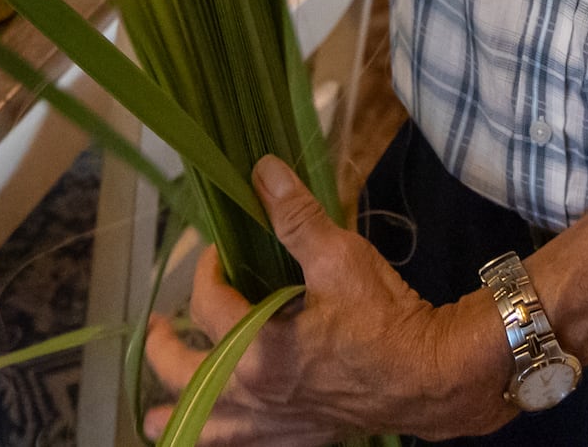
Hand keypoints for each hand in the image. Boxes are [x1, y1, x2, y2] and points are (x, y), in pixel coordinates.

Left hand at [141, 157, 515, 444]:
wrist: (435, 377)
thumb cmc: (386, 319)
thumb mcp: (340, 258)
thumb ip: (294, 217)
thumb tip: (261, 170)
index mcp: (257, 348)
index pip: (206, 303)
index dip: (207, 269)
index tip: (219, 250)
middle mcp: (255, 392)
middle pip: (186, 374)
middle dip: (163, 350)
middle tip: (154, 329)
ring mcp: (276, 421)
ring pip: (210, 428)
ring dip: (178, 417)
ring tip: (152, 419)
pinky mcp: (301, 435)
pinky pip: (249, 446)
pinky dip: (226, 443)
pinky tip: (220, 437)